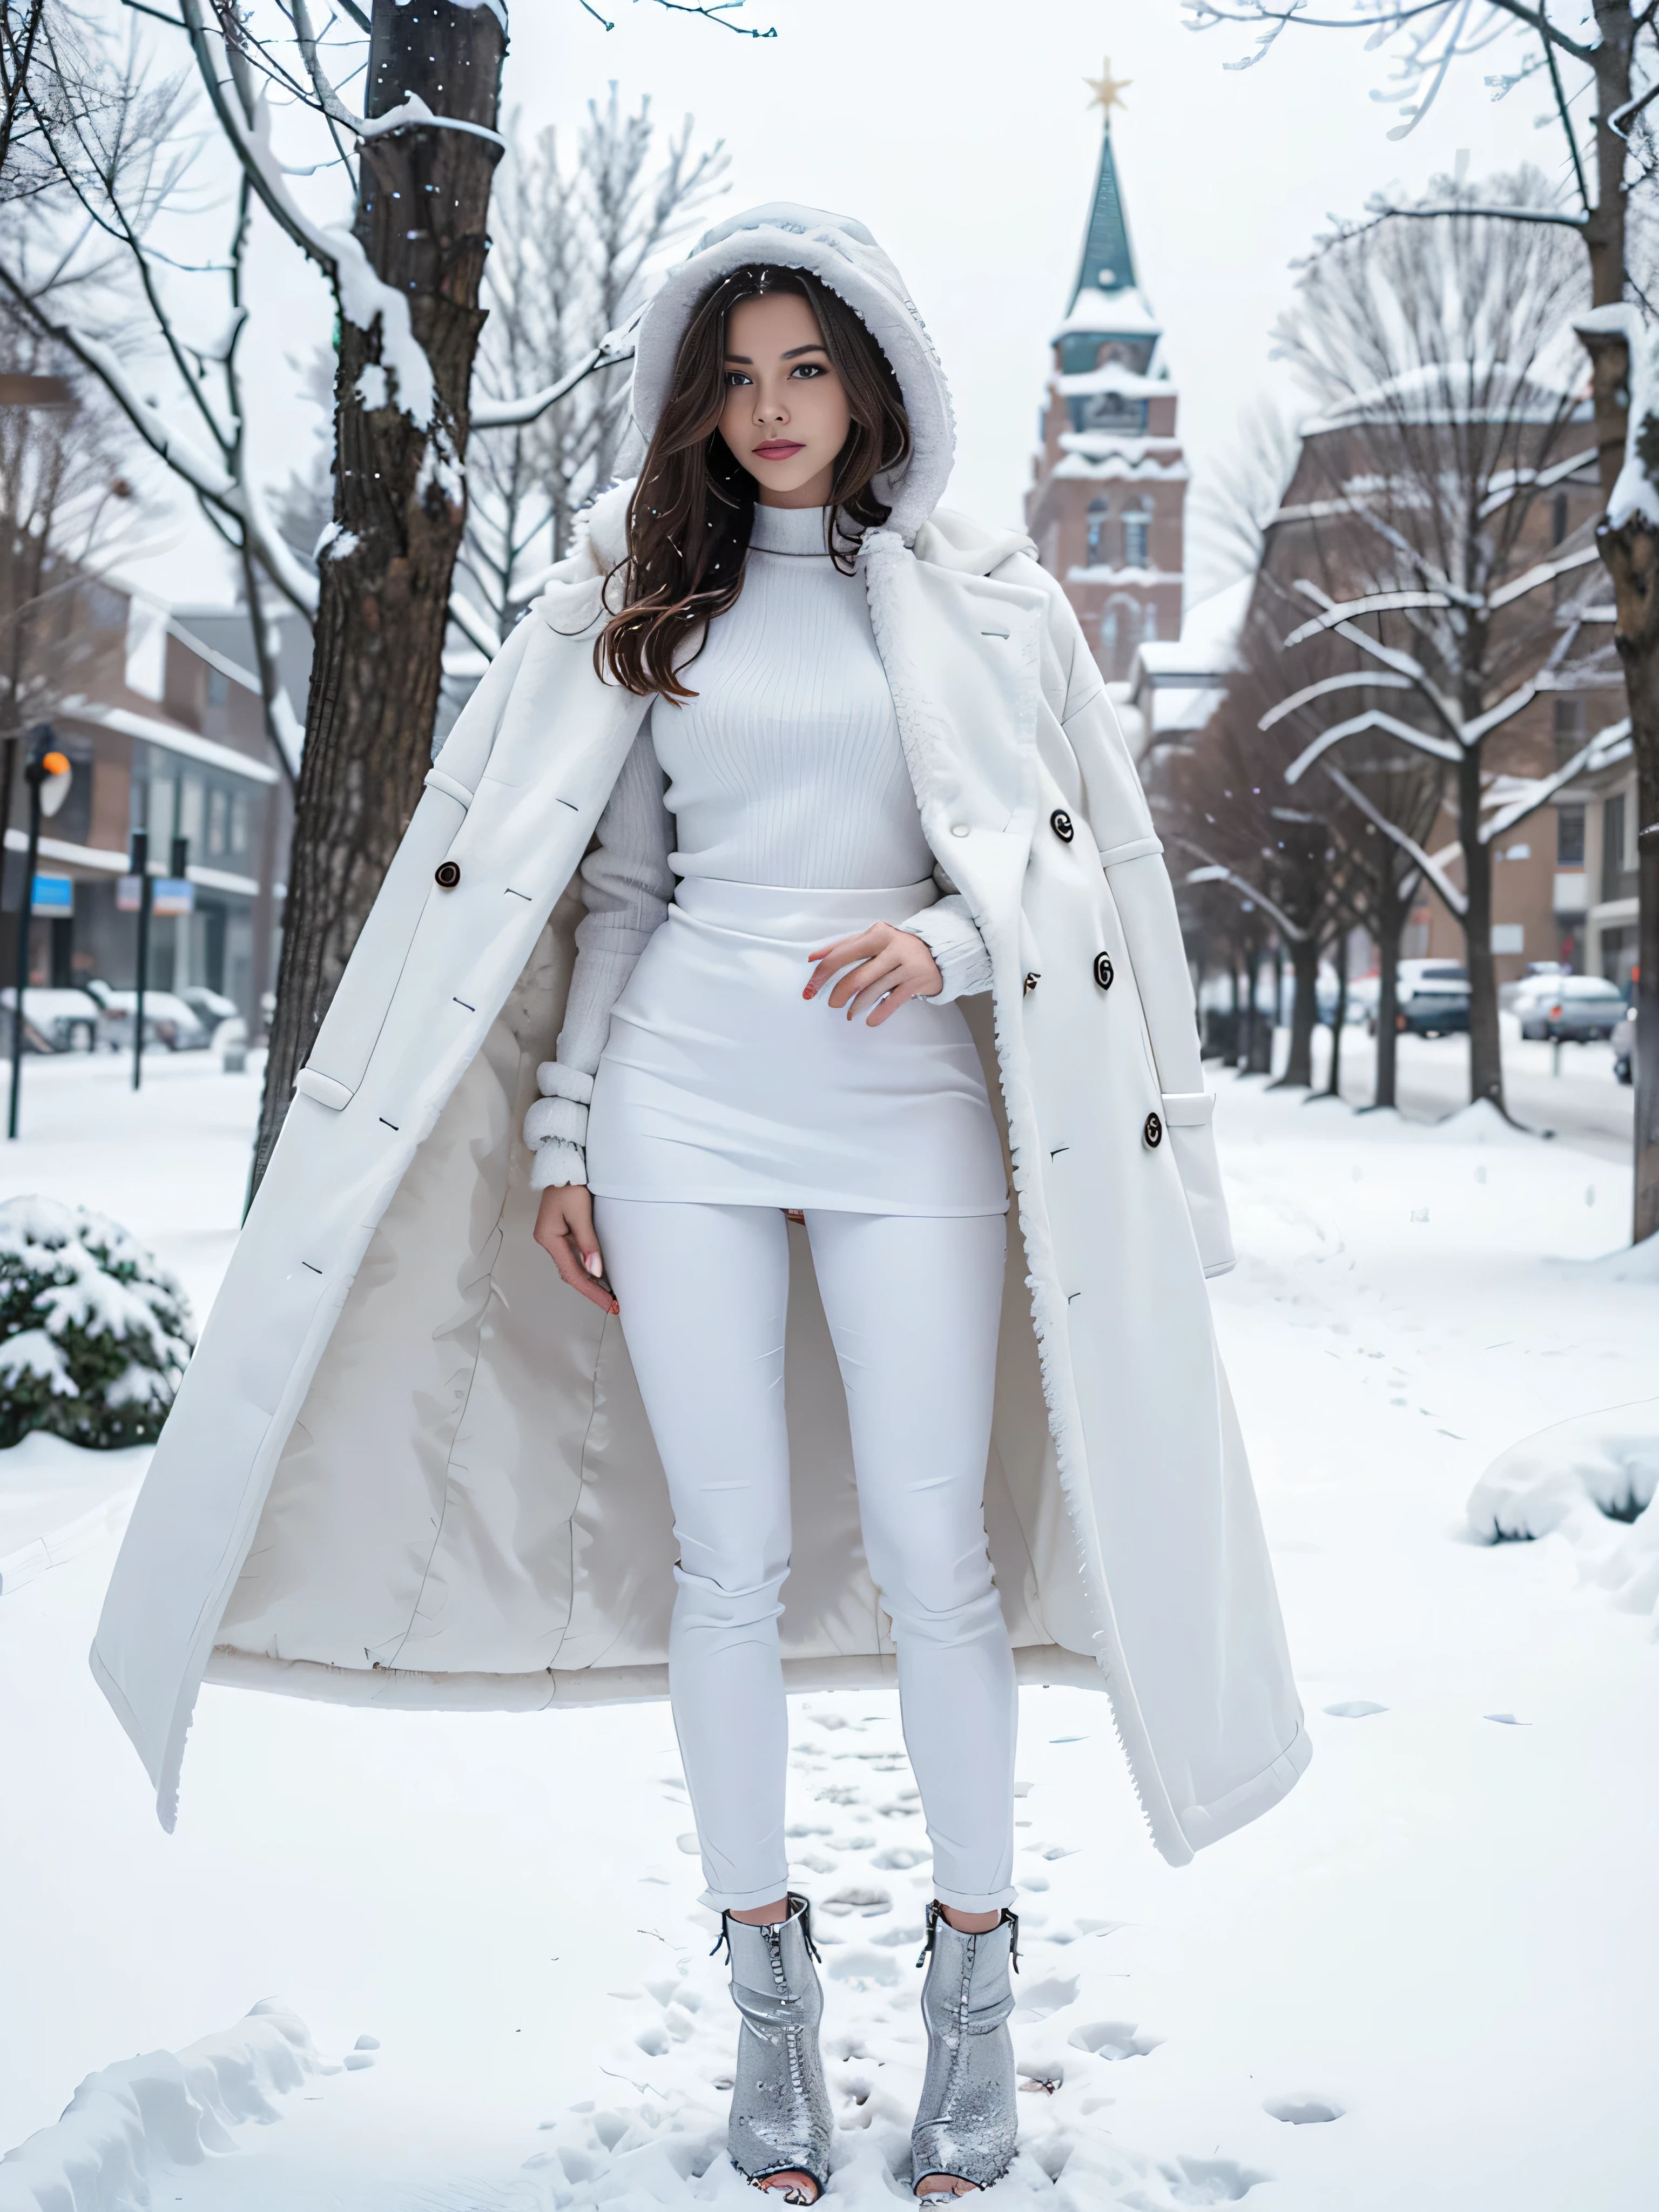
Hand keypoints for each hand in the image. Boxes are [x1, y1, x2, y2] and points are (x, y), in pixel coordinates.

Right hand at [534, 1183, 618, 1313]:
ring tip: (608, 1295)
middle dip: (590, 1290)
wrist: (563, 1164)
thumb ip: (587, 1243)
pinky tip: (599, 1276)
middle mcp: (548, 1241)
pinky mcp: (562, 1232)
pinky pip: (574, 1256)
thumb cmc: (570, 1184)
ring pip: (571, 1267)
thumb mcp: (580, 1213)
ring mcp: (554, 1237)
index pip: (571, 1273)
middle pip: (570, 1273)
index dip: (591, 1291)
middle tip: (612, 1304)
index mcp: (549, 1238)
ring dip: (589, 1282)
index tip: (608, 1303)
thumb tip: (595, 1271)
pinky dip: (586, 1269)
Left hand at [804, 923, 942, 1025]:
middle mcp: (893, 948)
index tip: (811, 988)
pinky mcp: (916, 983)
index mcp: (878, 934)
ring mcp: (907, 966)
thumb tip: (814, 957)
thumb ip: (843, 946)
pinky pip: (891, 1003)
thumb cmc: (895, 946)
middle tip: (832, 1003)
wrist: (937, 951)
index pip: (842, 955)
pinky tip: (870, 1020)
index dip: (822, 974)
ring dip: (857, 1007)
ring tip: (851, 1012)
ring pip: (873, 992)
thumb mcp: (871, 939)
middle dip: (839, 994)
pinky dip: (878, 1015)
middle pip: (857, 977)